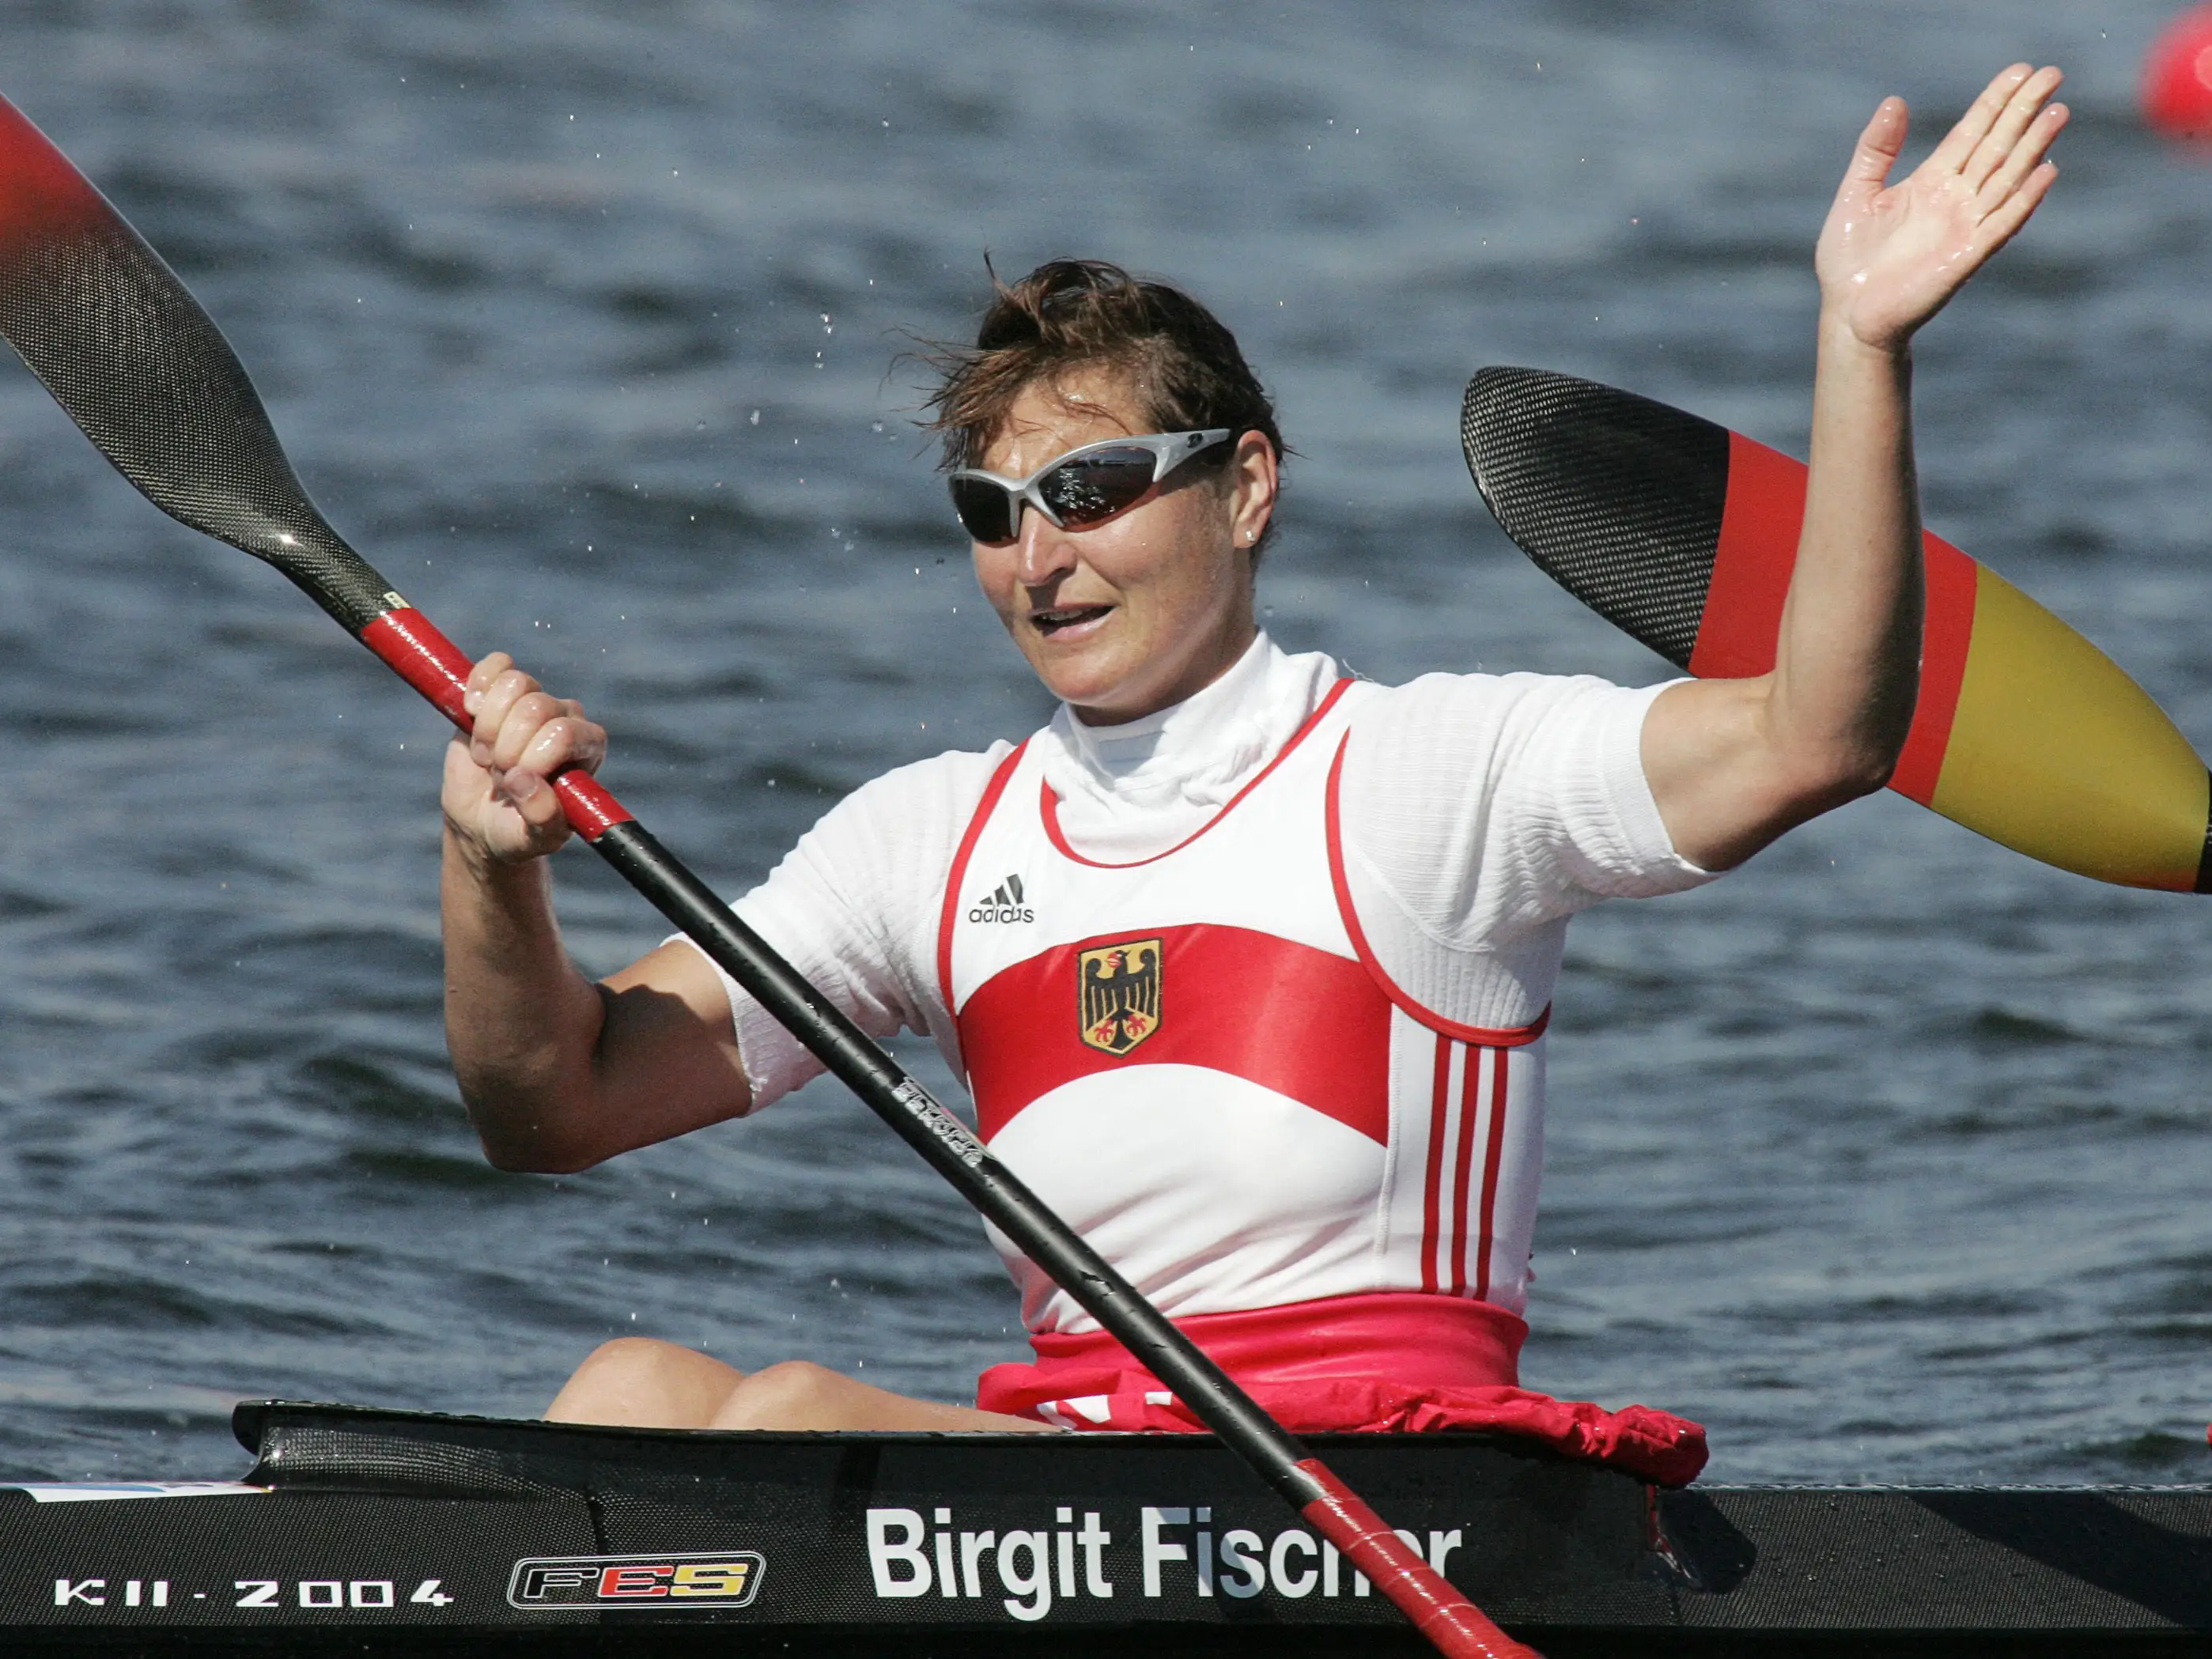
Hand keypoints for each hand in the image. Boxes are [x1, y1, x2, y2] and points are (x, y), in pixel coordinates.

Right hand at [440, 652, 607, 864]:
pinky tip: (471, 713)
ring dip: (488, 728)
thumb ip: (542, 818)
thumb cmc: (519, 831)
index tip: (516, 783)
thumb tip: (524, 780)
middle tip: (500, 776)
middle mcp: (565, 718)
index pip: (565, 733)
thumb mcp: (536, 838)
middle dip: (506, 748)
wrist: (483, 821)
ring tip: (488, 757)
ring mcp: (533, 701)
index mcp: (588, 747)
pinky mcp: (499, 692)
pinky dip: (477, 688)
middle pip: (536, 707)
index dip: (533, 757)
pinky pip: (496, 665)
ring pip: (514, 684)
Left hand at [1816, 64, 2065, 352]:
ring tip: (2058, 111)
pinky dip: (2025, 199)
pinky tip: (2046, 171)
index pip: (1971, 132)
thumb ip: (1876, 149)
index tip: (2021, 71)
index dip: (1995, 102)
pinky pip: (2003, 223)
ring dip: (2033, 146)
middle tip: (2053, 74)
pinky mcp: (1967, 256)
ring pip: (2007, 178)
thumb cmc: (1851, 259)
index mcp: (1930, 181)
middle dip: (2023, 112)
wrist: (1848, 313)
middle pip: (1997, 146)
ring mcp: (1965, 226)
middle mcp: (1955, 199)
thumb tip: (1895, 100)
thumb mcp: (1856, 193)